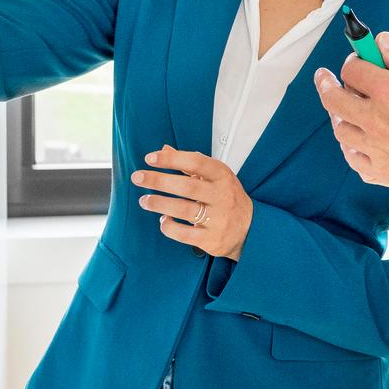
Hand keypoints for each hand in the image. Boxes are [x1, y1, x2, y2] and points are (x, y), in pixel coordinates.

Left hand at [131, 145, 252, 259]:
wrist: (250, 229)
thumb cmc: (227, 198)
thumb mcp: (215, 177)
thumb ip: (189, 164)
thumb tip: (164, 149)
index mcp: (222, 176)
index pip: (196, 162)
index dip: (172, 159)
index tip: (150, 158)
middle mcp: (222, 196)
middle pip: (187, 186)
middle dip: (158, 181)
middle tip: (138, 177)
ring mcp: (218, 218)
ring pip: (183, 209)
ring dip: (159, 204)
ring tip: (144, 200)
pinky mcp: (212, 239)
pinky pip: (184, 233)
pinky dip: (169, 226)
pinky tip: (163, 220)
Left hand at [313, 32, 388, 201]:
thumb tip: (382, 42)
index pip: (353, 70)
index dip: (354, 60)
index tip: (357, 59)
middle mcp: (375, 121)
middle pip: (334, 99)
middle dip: (326, 83)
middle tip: (324, 78)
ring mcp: (375, 149)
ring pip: (340, 130)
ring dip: (338, 115)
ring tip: (342, 109)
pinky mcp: (381, 172)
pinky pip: (353, 159)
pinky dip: (350, 147)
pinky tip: (356, 141)